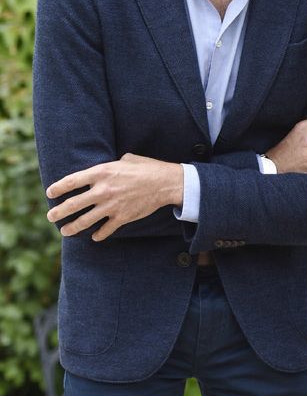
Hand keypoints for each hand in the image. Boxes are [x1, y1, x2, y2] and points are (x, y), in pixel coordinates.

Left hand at [45, 153, 183, 241]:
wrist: (166, 183)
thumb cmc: (147, 168)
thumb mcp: (127, 159)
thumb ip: (111, 165)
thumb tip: (107, 167)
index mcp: (102, 172)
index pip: (71, 181)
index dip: (58, 188)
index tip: (50, 193)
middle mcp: (103, 190)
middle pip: (73, 204)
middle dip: (58, 212)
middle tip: (51, 217)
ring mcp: (111, 206)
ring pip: (85, 221)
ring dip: (72, 227)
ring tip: (65, 231)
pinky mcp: (122, 217)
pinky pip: (105, 230)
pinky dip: (98, 235)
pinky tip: (94, 237)